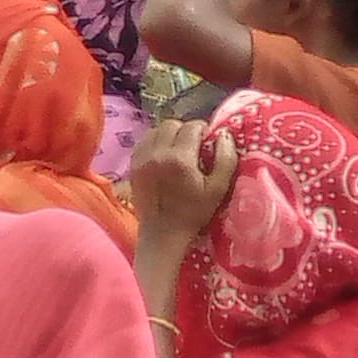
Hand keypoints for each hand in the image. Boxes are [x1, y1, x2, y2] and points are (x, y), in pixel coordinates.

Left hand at [127, 117, 240, 239]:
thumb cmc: (194, 212)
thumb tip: (224, 135)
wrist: (162, 232)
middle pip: (171, 124)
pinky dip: (154, 142)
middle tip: (194, 145)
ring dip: (168, 134)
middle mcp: (157, 154)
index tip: (208, 141)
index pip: (192, 127)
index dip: (204, 130)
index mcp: (180, 158)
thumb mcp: (219, 188)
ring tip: (179, 149)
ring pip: (155, 130)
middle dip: (185, 130)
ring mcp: (141, 159)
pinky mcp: (132, 165)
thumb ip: (225, 158)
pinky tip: (163, 155)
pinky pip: (143, 142)